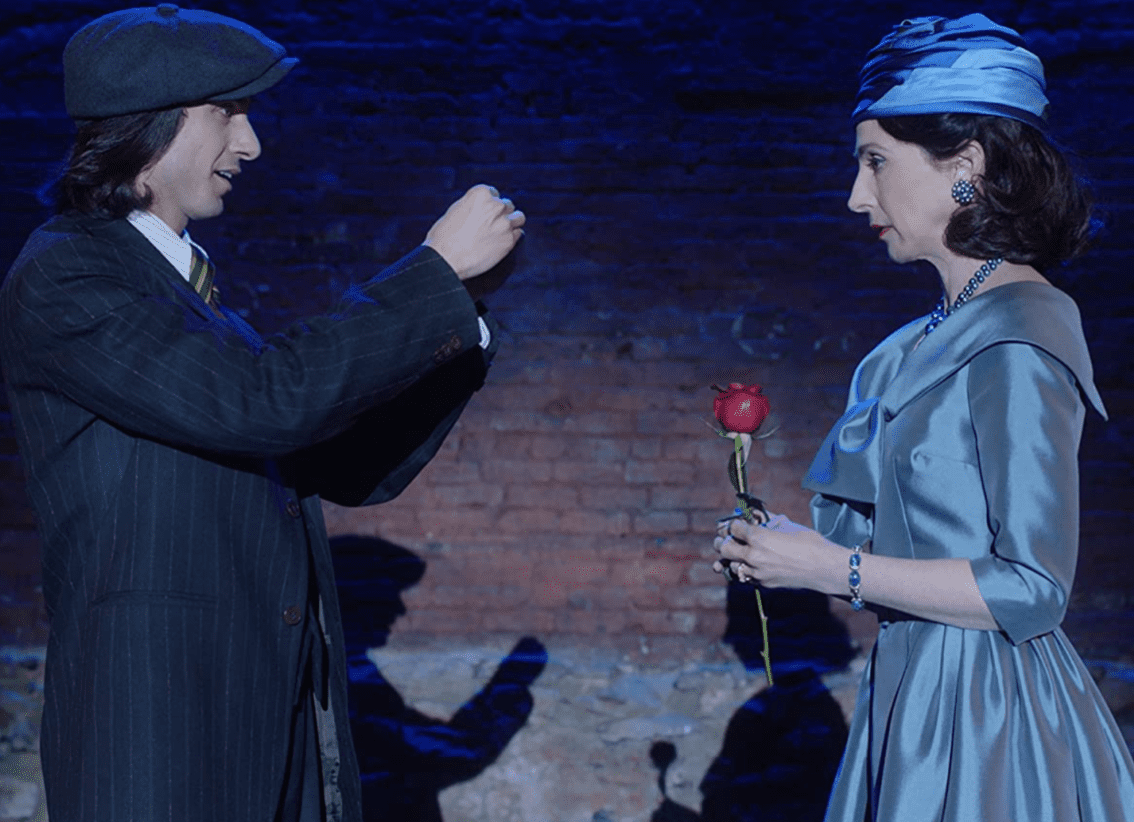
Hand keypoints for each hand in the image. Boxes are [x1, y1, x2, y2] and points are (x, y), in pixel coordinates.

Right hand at [423, 184, 525, 280]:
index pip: (494, 193)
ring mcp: (505, 224)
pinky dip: (511, 237)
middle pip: (507, 205)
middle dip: (500, 214)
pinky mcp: (509, 241)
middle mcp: (496, 206)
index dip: (489, 204)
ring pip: (519, 218)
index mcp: (481, 194)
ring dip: (512, 222)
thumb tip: (481, 209)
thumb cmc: (444, 237)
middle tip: (491, 224)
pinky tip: (501, 242)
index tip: (485, 213)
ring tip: (502, 231)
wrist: (446, 259)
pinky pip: (518, 234)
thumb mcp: (456, 210)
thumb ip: (474, 206)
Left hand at [713, 514, 841, 592]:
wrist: (824, 568)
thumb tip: (759, 517)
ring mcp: (757, 572)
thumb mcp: (788, 526)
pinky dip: (743, 571)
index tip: (736, 523)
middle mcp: (753, 556)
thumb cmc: (810, 543)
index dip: (733, 523)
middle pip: (724, 548)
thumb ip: (769, 522)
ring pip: (731, 566)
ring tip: (733, 554)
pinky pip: (745, 577)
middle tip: (725, 538)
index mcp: (758, 537)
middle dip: (723, 541)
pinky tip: (746, 566)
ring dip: (731, 558)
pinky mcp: (764, 583)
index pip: (733, 528)